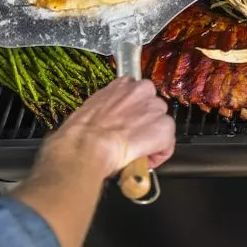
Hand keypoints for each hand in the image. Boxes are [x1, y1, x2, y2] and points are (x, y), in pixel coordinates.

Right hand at [42, 77, 175, 178]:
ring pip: (162, 125)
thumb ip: (107, 110)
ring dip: (152, 139)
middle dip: (145, 124)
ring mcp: (155, 109)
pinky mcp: (163, 129)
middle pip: (153, 109)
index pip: (138, 94)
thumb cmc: (79, 133)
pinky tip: (143, 162)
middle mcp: (142, 90)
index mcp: (123, 84)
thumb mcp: (91, 109)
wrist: (86, 146)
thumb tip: (107, 123)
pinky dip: (158, 155)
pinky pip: (167, 145)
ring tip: (136, 152)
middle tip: (131, 140)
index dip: (135, 112)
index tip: (128, 124)